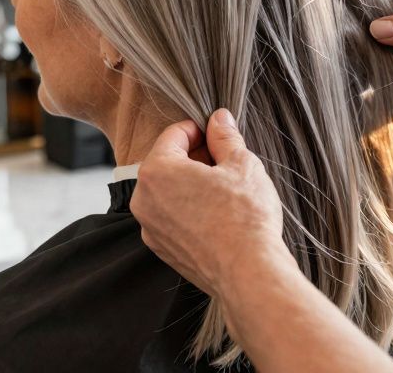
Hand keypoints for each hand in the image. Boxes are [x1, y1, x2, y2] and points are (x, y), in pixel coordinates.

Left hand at [131, 109, 289, 297]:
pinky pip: (172, 217)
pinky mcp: (162, 250)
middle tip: (225, 161)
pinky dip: (189, 210)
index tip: (217, 134)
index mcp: (156, 171)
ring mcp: (150, 228)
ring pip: (168, 192)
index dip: (199, 129)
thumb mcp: (241, 164)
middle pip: (167, 163)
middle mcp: (143, 199)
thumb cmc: (245, 216)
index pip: (174, 134)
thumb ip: (225, 137)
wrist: (249, 272)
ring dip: (191, 184)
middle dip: (194, 157)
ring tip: (224, 189)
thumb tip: (220, 120)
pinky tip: (217, 214)